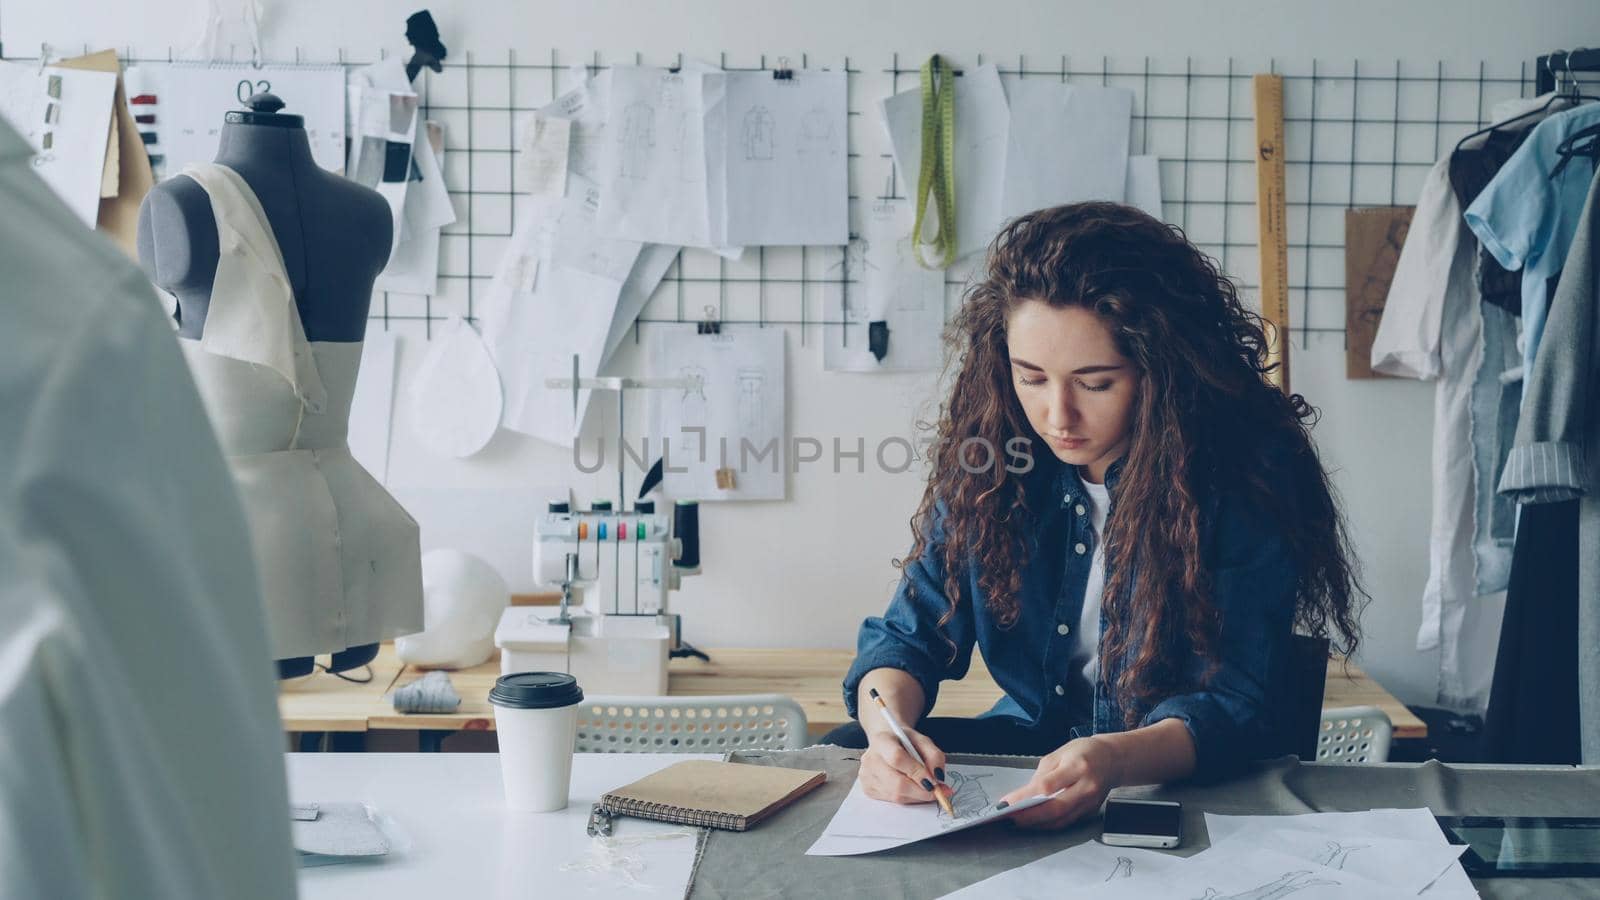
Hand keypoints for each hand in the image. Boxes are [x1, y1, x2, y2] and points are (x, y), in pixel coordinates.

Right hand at [858, 726, 950, 804]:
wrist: (886, 742)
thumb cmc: (904, 741)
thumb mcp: (922, 741)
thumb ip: (934, 756)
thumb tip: (938, 778)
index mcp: (882, 741)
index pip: (897, 759)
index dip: (917, 772)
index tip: (934, 781)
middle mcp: (870, 759)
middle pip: (896, 783)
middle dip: (921, 791)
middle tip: (937, 791)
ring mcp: (867, 776)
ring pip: (896, 795)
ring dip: (916, 796)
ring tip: (925, 788)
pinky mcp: (868, 788)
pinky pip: (892, 800)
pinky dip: (908, 798)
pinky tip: (911, 788)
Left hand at [998, 736, 1124, 829]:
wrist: (1112, 759)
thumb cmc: (1083, 752)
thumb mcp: (1059, 754)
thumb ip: (1042, 775)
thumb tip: (1024, 795)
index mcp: (1077, 766)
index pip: (1047, 786)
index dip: (1024, 797)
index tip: (1006, 802)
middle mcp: (1086, 787)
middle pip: (1055, 809)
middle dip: (1028, 816)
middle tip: (1009, 817)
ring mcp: (1090, 802)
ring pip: (1060, 820)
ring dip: (1036, 824)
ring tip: (1017, 821)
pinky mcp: (1090, 811)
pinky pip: (1066, 822)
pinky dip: (1048, 824)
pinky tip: (1034, 822)